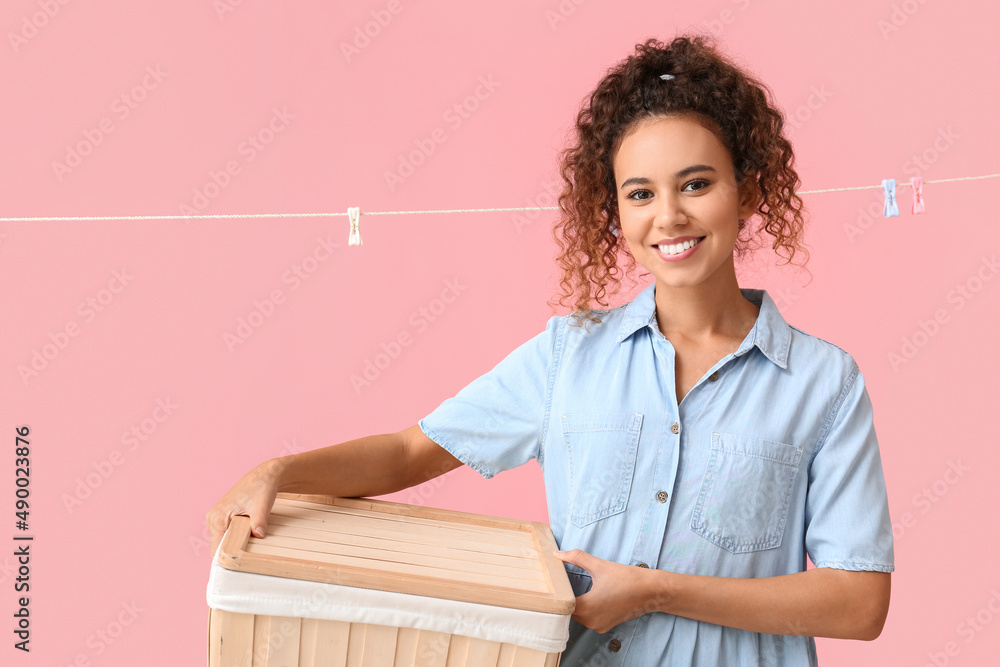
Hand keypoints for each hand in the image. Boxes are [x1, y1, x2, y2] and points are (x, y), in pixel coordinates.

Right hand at [206, 458, 283, 557]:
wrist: (264, 475)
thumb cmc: (261, 488)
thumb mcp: (262, 505)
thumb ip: (258, 521)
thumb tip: (258, 535)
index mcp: (217, 517)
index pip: (217, 548)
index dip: (226, 561)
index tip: (238, 571)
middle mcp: (213, 519)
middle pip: (219, 548)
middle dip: (231, 556)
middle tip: (248, 565)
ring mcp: (217, 519)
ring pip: (223, 543)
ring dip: (234, 548)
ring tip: (249, 553)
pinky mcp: (224, 519)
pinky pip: (227, 537)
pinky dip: (236, 541)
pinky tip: (248, 542)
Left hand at [553, 548, 667, 634]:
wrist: (651, 591)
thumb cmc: (626, 578)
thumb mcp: (599, 565)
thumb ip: (577, 558)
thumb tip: (557, 554)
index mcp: (587, 608)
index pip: (561, 604)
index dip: (557, 593)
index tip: (554, 582)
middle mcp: (591, 621)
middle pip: (568, 611)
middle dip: (566, 597)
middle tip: (561, 583)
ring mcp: (598, 626)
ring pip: (578, 616)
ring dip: (576, 603)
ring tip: (573, 588)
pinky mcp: (605, 626)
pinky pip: (588, 618)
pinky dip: (586, 609)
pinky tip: (589, 596)